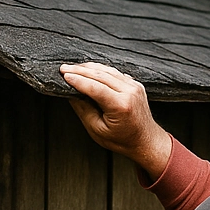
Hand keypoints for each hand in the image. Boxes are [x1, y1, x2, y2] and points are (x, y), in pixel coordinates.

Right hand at [59, 62, 172, 180]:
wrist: (146, 141)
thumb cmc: (121, 140)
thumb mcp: (98, 131)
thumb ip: (84, 110)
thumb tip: (71, 94)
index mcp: (121, 106)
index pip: (95, 87)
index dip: (78, 80)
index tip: (64, 76)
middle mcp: (129, 92)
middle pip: (100, 75)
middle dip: (80, 70)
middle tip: (63, 68)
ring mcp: (134, 86)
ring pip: (107, 70)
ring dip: (89, 68)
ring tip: (73, 68)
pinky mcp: (135, 84)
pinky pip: (115, 73)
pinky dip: (101, 70)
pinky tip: (89, 70)